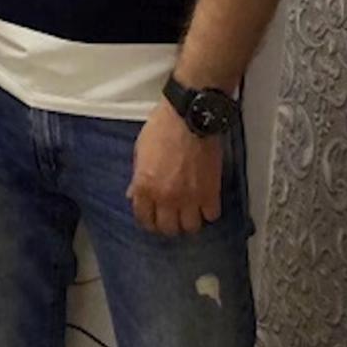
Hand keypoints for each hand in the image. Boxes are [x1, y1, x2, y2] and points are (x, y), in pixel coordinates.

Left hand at [127, 98, 222, 235]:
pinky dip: (208, 213)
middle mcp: (166, 197)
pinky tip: (204, 204)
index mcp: (145, 187)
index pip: (144, 218)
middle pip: (168, 229)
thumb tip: (135, 195)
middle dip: (167, 225)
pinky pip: (211, 215)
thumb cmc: (161, 129)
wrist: (189, 117)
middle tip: (170, 218)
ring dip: (188, 222)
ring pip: (191, 227)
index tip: (151, 219)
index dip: (147, 221)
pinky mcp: (211, 193)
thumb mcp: (140, 152)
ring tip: (188, 213)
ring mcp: (190, 198)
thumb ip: (138, 177)